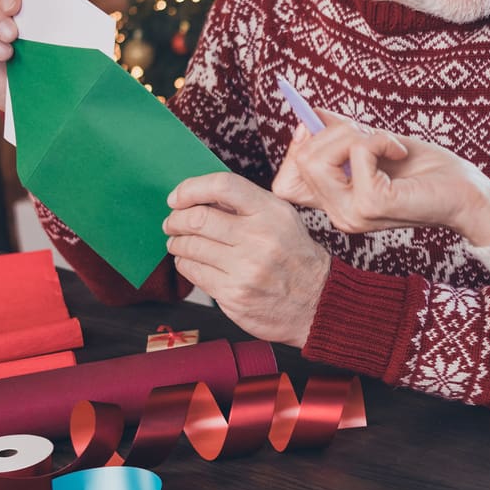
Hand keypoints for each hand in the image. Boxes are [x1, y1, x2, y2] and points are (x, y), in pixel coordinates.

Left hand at [164, 172, 329, 345]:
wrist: (317, 302)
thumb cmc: (294, 257)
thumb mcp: (282, 220)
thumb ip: (246, 205)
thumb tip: (197, 196)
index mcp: (271, 213)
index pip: (223, 186)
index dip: (191, 188)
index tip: (177, 198)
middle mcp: (259, 238)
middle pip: (197, 219)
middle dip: (175, 220)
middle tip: (172, 223)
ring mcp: (246, 269)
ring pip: (190, 247)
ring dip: (177, 243)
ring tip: (179, 243)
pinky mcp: (234, 295)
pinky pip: (193, 273)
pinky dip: (185, 264)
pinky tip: (192, 262)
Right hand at [272, 110, 489, 246]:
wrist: (467, 192)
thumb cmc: (427, 171)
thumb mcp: (375, 145)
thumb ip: (340, 135)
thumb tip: (309, 114)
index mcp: (336, 204)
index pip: (284, 187)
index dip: (295, 151)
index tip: (322, 128)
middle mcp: (339, 214)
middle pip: (300, 161)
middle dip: (331, 131)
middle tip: (368, 132)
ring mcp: (352, 214)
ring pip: (317, 158)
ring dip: (354, 134)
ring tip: (385, 142)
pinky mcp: (372, 205)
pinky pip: (357, 153)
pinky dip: (379, 139)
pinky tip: (400, 151)